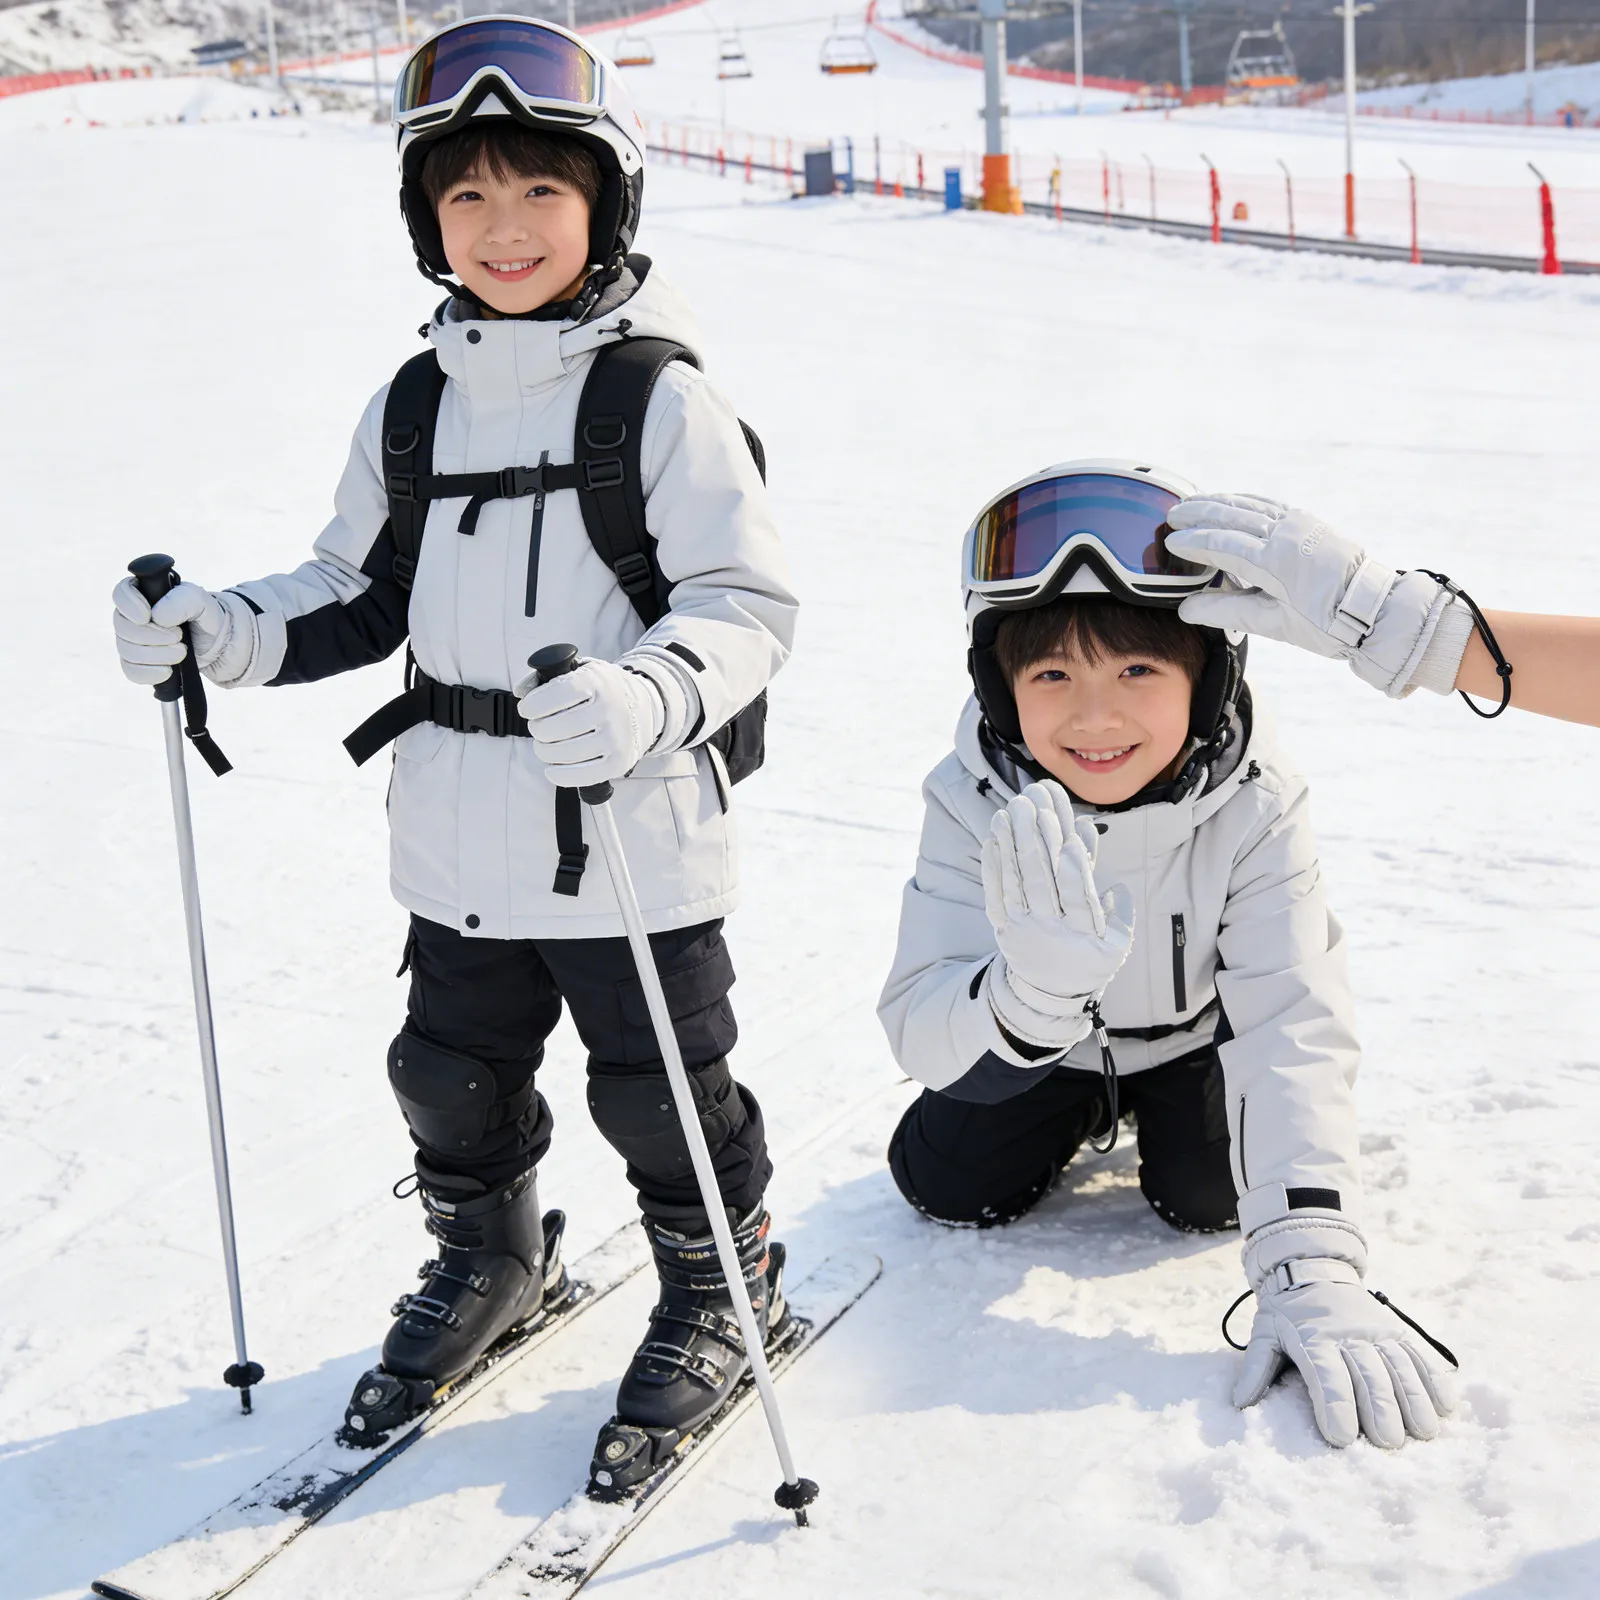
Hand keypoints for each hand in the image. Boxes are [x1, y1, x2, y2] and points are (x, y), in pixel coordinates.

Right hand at [112, 577, 245, 686]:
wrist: (217, 643)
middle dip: (152, 635)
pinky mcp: (138, 664)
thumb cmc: (204, 615)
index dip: (129, 605)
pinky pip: (131, 671)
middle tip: (179, 636)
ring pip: (126, 651)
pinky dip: (150, 672)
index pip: (121, 593)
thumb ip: (181, 600)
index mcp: (143, 594)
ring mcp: (132, 641)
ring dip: (155, 655)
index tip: (147, 616)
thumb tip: (157, 616)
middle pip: (122, 627)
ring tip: (182, 652)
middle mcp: (132, 617)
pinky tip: (168, 670)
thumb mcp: (200, 601)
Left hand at [516, 657, 665, 786]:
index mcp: (598, 683)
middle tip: (540, 726)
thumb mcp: (583, 669)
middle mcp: (608, 710)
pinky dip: (559, 774)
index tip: (527, 709)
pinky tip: (554, 766)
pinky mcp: (618, 763)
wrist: (647, 708)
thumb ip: (548, 675)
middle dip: (537, 729)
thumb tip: (522, 691)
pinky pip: (579, 776)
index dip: (531, 706)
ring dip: (545, 751)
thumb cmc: (607, 690)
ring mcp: (615, 739)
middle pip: (552, 729)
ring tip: (547, 744)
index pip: (552, 696)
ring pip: (561, 754)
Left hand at [980, 781, 1133, 1048]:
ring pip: (1016, 881)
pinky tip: (993, 839)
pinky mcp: (1002, 927)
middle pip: (1041, 880)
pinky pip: (995, 895)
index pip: (1077, 898)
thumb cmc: (1089, 960)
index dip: (1073, 870)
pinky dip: (993, 867)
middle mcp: (1050, 929)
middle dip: (1036, 839)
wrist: (1050, 995)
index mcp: (1083, 934)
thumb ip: (1118, 912)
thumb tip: (1115, 884)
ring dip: (1012, 843)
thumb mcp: (1115, 944)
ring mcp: (1023, 928)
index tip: (1069, 840)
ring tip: (1010, 809)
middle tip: (1032, 803)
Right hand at [1167, 495, 1457, 697]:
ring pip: (1249, 505)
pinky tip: (1232, 502)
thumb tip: (1188, 609)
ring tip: (1193, 503)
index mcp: (1274, 561)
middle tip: (1171, 515)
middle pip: (1231, 516)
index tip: (1169, 542)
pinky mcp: (1309, 523)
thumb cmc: (1328, 624)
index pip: (1222, 544)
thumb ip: (1228, 611)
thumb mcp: (1275, 624)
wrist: (1377, 610)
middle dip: (1198, 514)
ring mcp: (1299, 525)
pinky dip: (1244, 502)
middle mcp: (1285, 535)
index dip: (1192, 542)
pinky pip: (1268, 505)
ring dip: (1218, 503)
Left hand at [1233, 1219, 1456, 1448]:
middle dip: (1380, 1411)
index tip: (1341, 1438)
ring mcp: (1377, 1330)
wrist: (1311, 1266)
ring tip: (1422, 1433)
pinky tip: (1446, 1405)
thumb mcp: (1265, 1331)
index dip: (1334, 1406)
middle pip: (1369, 1376)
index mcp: (1313, 1338)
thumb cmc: (1287, 1309)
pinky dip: (1435, 1378)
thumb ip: (1256, 1366)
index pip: (1326, 1375)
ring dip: (1414, 1400)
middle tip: (1388, 1443)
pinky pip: (1420, 1354)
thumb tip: (1240, 1403)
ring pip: (1400, 1366)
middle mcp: (1348, 1334)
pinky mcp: (1398, 1329)